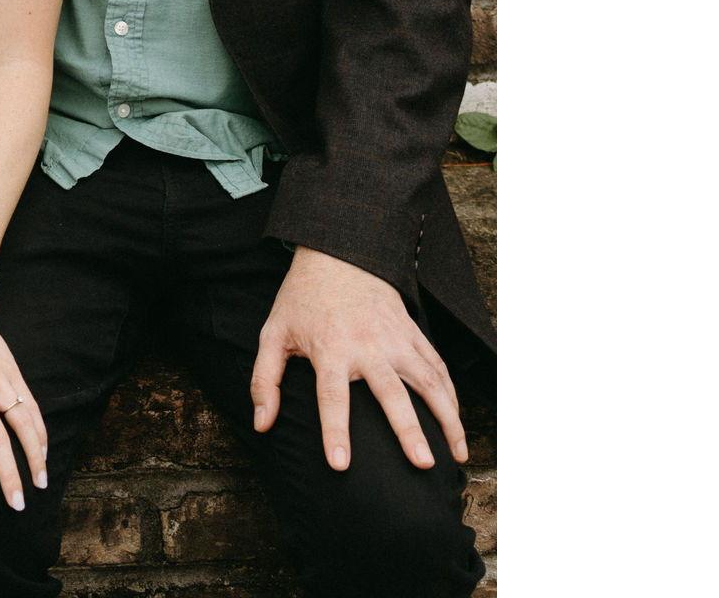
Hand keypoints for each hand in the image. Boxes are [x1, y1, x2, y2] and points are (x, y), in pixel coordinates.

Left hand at [251, 246, 466, 472]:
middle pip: (391, 393)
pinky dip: (451, 394)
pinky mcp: (412, 331)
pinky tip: (456, 420)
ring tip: (457, 454)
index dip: (334, 430)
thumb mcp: (273, 332)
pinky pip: (437, 366)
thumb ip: (264, 379)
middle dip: (408, 430)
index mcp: (330, 347)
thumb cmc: (302, 299)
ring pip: (427, 381)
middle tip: (423, 464)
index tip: (340, 464)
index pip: (331, 396)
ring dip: (446, 417)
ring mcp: (394, 338)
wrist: (337, 254)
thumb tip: (261, 424)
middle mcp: (367, 344)